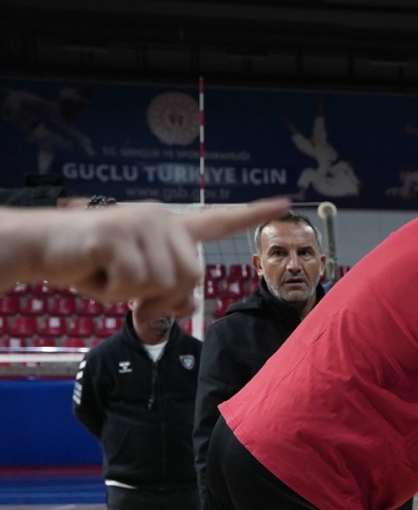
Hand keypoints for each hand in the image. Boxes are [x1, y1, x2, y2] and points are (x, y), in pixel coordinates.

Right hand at [34, 198, 290, 316]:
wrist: (40, 250)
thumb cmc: (91, 266)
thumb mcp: (136, 285)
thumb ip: (167, 295)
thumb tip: (189, 306)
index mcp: (170, 227)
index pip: (219, 220)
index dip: (252, 215)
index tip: (286, 203)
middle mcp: (160, 219)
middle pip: (191, 278)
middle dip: (159, 297)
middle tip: (124, 287)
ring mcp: (139, 223)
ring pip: (163, 284)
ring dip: (132, 294)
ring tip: (107, 275)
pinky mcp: (114, 235)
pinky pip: (133, 283)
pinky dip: (112, 291)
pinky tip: (94, 273)